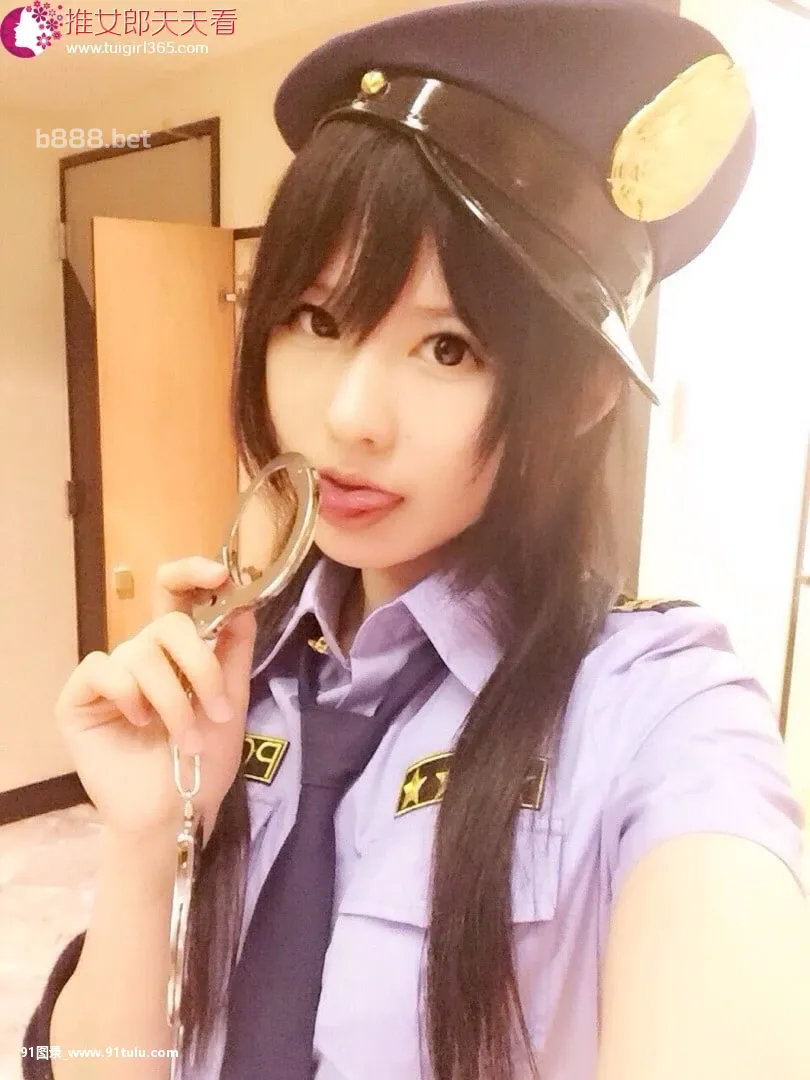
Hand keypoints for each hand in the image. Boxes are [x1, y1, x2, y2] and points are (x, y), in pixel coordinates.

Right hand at [56, 557, 256, 841]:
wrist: (176, 813)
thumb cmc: (205, 763)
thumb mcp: (232, 700)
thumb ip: (235, 650)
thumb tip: (243, 601)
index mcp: (179, 652)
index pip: (178, 595)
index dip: (195, 573)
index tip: (222, 575)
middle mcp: (143, 656)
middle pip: (168, 622)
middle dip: (200, 664)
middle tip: (217, 708)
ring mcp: (110, 675)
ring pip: (141, 652)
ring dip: (173, 698)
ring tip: (187, 738)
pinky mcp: (78, 697)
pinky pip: (102, 668)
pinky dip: (128, 693)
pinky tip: (139, 721)